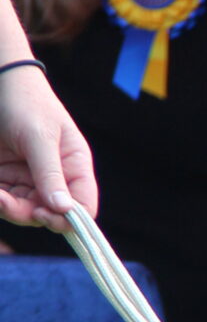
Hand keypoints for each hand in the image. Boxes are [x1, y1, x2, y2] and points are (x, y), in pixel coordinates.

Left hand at [0, 64, 96, 229]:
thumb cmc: (24, 102)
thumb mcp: (39, 136)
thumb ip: (50, 173)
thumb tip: (64, 210)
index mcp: (75, 166)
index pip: (83, 205)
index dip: (70, 219)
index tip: (45, 215)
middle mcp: (54, 178)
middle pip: (51, 213)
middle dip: (30, 213)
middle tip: (5, 202)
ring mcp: (28, 179)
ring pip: (24, 210)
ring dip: (8, 208)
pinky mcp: (5, 178)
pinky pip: (4, 199)